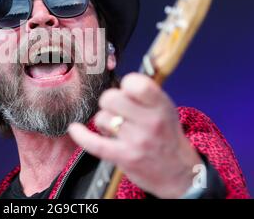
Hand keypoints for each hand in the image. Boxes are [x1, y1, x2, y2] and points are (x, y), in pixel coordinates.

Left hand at [68, 73, 202, 197]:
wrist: (179, 172)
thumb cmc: (166, 135)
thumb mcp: (165, 109)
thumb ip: (145, 94)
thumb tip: (118, 81)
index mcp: (161, 106)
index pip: (135, 83)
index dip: (126, 84)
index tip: (127, 90)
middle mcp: (150, 122)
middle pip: (110, 97)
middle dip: (110, 101)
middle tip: (119, 110)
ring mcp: (136, 140)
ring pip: (102, 117)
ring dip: (105, 121)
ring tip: (117, 128)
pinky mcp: (123, 157)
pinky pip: (94, 143)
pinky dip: (81, 135)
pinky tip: (74, 128)